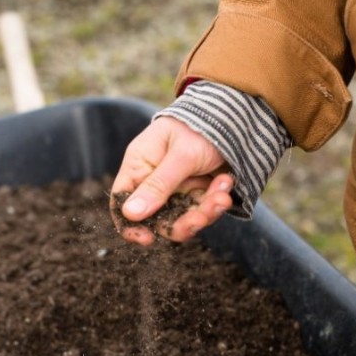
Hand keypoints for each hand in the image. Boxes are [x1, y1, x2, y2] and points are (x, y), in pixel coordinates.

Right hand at [110, 117, 233, 245]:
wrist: (232, 116)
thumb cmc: (199, 127)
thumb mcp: (180, 156)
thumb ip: (158, 185)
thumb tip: (130, 214)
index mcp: (140, 165)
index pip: (123, 200)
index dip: (130, 224)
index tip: (147, 239)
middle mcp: (154, 179)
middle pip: (158, 217)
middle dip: (182, 222)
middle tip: (201, 218)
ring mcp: (177, 187)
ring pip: (184, 217)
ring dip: (205, 211)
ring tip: (222, 196)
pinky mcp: (198, 191)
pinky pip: (203, 209)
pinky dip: (217, 199)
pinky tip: (226, 182)